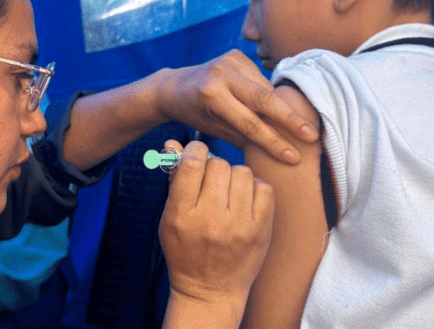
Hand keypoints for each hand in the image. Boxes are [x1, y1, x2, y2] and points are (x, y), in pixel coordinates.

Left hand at [151, 50, 317, 162]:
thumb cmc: (195, 115)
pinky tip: (278, 107)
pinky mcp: (236, 54)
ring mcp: (230, 61)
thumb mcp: (215, 130)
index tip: (293, 158)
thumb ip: (244, 138)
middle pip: (265, 99)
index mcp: (212, 97)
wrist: (175, 86)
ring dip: (283, 108)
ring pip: (266, 89)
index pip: (249, 123)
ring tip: (300, 127)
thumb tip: (276, 155)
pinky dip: (271, 95)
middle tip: (313, 137)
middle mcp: (221, 75)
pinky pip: (262, 79)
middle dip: (291, 120)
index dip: (273, 142)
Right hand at [159, 141, 273, 309]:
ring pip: (242, 172)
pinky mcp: (261, 230)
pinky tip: (245, 200)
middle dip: (213, 166)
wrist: (210, 291)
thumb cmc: (186, 251)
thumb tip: (172, 143)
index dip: (194, 151)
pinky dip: (254, 188)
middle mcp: (210, 219)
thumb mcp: (170, 218)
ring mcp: (238, 226)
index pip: (192, 164)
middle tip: (211, 179)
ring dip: (234, 176)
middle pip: (218, 165)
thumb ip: (174, 180)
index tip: (196, 154)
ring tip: (228, 191)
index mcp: (182, 215)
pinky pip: (264, 188)